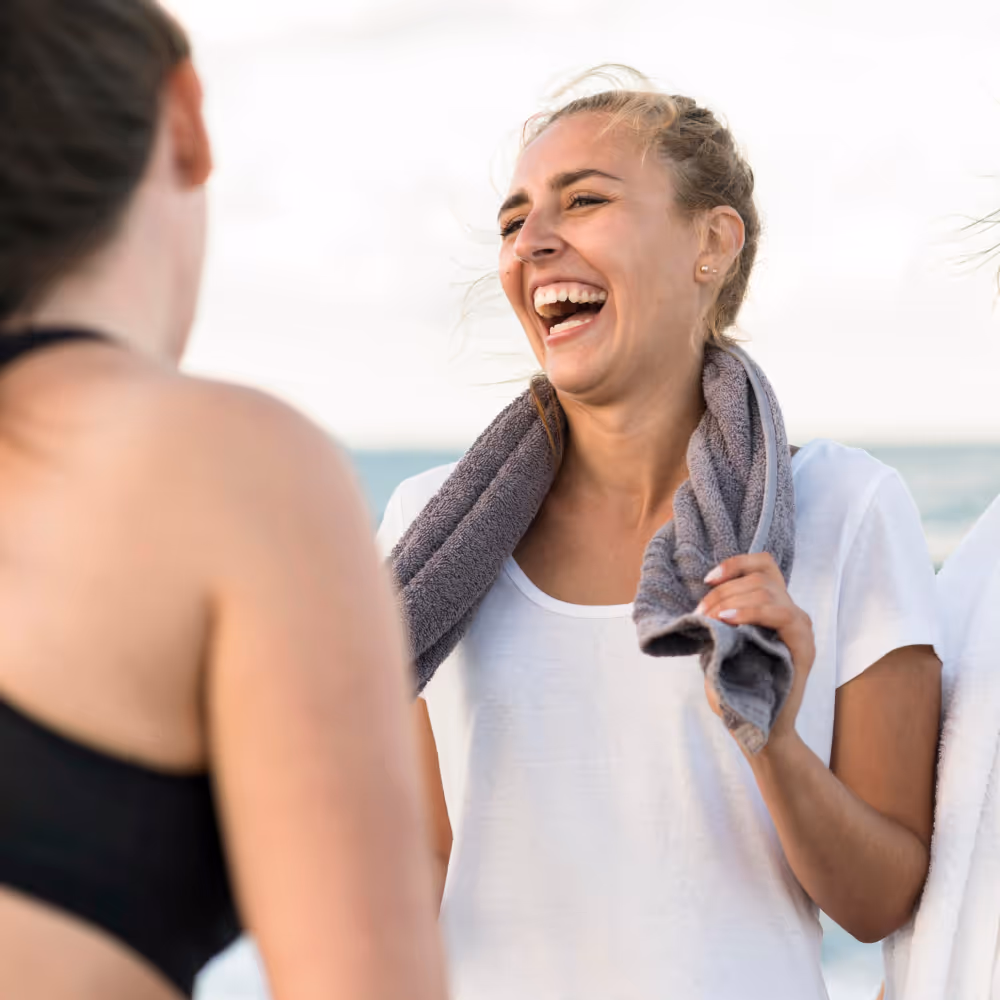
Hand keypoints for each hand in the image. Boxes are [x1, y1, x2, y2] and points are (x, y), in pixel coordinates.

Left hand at [695, 553, 814, 744]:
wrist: (757, 727)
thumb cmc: (736, 687)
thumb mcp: (724, 644)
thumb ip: (722, 618)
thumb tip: (704, 598)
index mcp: (774, 608)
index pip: (764, 565)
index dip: (736, 564)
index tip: (708, 578)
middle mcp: (792, 613)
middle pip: (758, 578)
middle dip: (723, 591)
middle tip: (700, 612)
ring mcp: (800, 629)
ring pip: (767, 591)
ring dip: (731, 600)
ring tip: (711, 618)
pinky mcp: (804, 646)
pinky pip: (782, 614)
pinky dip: (751, 611)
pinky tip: (729, 619)